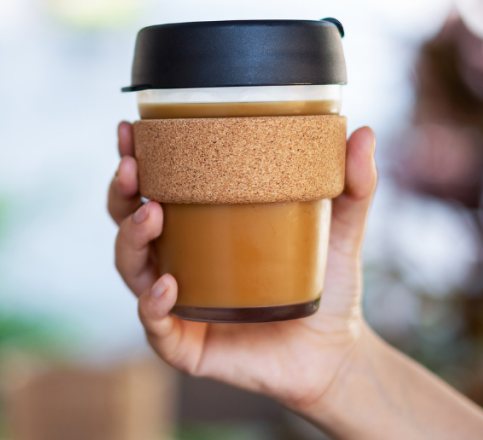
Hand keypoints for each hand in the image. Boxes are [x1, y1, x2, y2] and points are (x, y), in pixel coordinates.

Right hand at [107, 120, 377, 409]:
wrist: (338, 353)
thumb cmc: (327, 285)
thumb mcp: (341, 227)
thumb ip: (352, 183)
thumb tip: (362, 132)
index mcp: (198, 228)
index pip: (152, 189)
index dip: (132, 159)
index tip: (129, 130)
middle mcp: (176, 261)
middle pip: (127, 224)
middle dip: (120, 194)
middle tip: (133, 168)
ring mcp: (176, 305)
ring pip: (130, 269)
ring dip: (132, 240)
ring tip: (153, 216)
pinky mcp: (185, 345)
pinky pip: (155, 325)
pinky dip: (152, 304)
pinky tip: (168, 284)